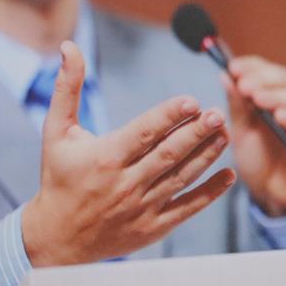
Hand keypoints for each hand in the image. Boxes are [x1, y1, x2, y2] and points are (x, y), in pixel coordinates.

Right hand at [23, 41, 234, 266]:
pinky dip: (210, 193)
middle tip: (218, 114)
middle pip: (168, 155)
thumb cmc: (59, 177)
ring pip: (181, 178)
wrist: (57, 237)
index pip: (143, 133)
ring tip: (225, 132)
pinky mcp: (153, 227)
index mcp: (104, 158)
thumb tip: (68, 47)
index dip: (169, 116)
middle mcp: (124, 184)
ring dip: (207, 155)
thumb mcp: (56, 132)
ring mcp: (141, 208)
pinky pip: (187, 208)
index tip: (192, 100)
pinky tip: (229, 174)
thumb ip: (67, 89)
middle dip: (195, 133)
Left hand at [225, 55, 285, 216]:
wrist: (270, 191)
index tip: (233, 67)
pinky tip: (280, 117)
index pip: (266, 70)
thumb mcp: (240, 130)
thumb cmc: (256, 158)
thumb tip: (224, 75)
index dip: (251, 66)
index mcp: (274, 93)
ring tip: (259, 99)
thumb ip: (236, 105)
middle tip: (245, 84)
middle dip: (263, 79)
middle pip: (283, 78)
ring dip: (277, 96)